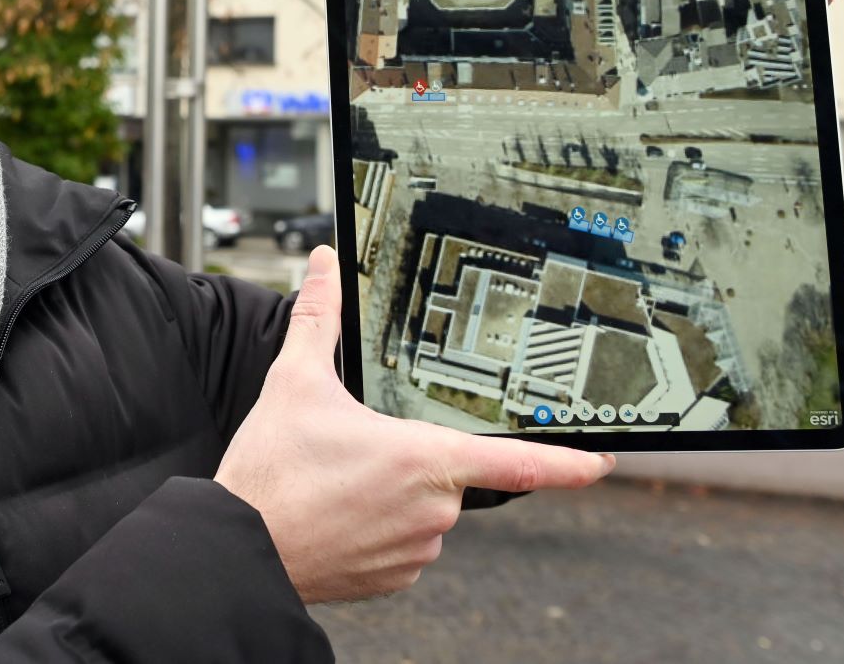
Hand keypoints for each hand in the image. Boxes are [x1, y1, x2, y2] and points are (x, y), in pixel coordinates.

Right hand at [215, 247, 614, 604]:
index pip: (521, 464)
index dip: (571, 463)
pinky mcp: (396, 577)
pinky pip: (405, 543)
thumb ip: (318, 318)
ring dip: (395, 493)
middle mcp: (432, 509)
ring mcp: (416, 548)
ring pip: (426, 508)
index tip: (604, 462)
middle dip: (412, 457)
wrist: (239, 549)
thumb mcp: (294, 382)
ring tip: (335, 482)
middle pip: (449, 473)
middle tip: (355, 450)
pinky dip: (380, 526)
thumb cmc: (269, 473)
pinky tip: (339, 513)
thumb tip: (322, 267)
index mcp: (423, 458)